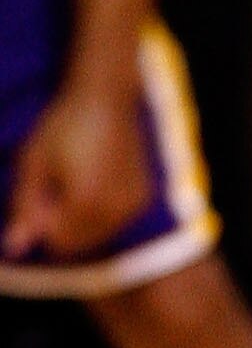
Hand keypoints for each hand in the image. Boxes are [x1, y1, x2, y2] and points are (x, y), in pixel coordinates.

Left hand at [2, 78, 150, 259]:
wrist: (107, 98)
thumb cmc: (63, 125)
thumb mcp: (33, 163)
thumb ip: (24, 207)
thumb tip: (14, 248)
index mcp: (86, 203)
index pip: (59, 243)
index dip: (43, 223)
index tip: (40, 194)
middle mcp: (115, 210)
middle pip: (80, 243)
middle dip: (62, 225)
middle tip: (56, 186)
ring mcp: (132, 206)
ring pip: (98, 235)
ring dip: (81, 219)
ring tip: (75, 181)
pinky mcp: (142, 198)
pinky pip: (115, 222)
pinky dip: (101, 211)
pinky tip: (96, 179)